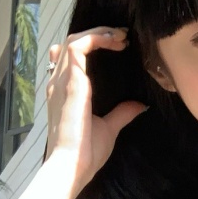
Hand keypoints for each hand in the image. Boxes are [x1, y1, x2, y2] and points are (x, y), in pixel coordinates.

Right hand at [45, 26, 146, 189]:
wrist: (73, 165)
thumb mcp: (109, 128)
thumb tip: (138, 105)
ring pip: (72, 40)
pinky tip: (114, 41)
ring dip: (98, 33)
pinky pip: (77, 47)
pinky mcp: (69, 82)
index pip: (70, 58)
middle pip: (71, 44)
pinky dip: (95, 38)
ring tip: (120, 37)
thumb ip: (121, 113)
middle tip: (122, 38)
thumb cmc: (86, 152)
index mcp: (66, 92)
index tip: (117, 46)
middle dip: (97, 35)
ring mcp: (61, 81)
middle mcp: (60, 83)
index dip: (91, 45)